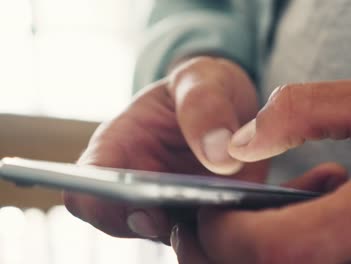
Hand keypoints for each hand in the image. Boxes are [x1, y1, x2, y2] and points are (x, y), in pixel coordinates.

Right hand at [63, 57, 267, 242]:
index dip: (99, 203)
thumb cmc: (203, 86)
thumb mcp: (201, 78)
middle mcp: (136, 182)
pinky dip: (219, 229)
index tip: (141, 205)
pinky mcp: (200, 216)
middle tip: (192, 210)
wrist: (229, 103)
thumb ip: (204, 106)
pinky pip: (205, 236)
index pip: (86, 184)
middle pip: (125, 222)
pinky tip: (240, 208)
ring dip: (192, 229)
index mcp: (119, 143)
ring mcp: (167, 204)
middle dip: (154, 223)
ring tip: (224, 204)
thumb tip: (219, 158)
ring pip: (167, 236)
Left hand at [177, 75, 350, 262]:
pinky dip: (294, 263)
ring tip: (258, 223)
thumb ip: (303, 111)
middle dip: (230, 256)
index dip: (229, 236)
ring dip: (260, 262)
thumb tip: (238, 145)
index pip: (283, 250)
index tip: (207, 213)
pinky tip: (300, 232)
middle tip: (215, 223)